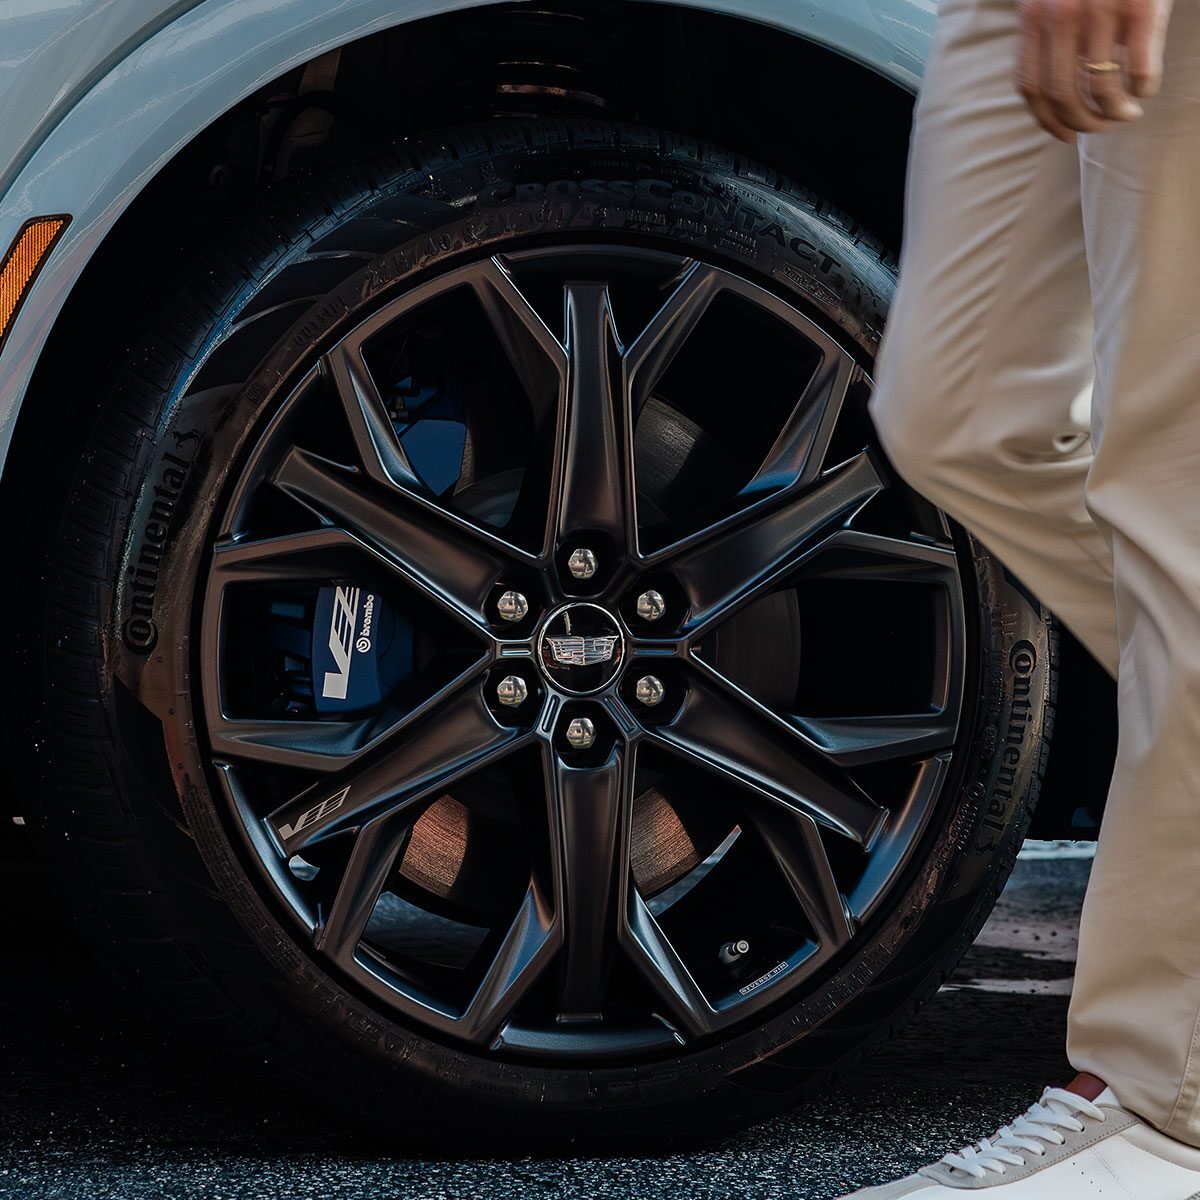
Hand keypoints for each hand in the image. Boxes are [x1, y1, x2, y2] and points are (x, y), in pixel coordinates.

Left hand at [1017, 0, 1172, 140]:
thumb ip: (1045, 32)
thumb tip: (1053, 91)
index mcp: (1033, 15)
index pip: (1030, 87)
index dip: (1047, 120)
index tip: (1065, 135)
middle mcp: (1062, 15)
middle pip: (1063, 95)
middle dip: (1082, 122)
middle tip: (1100, 127)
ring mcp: (1101, 9)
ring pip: (1101, 88)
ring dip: (1114, 113)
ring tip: (1126, 113)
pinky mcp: (1141, 6)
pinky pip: (1139, 68)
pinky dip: (1143, 88)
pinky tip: (1146, 88)